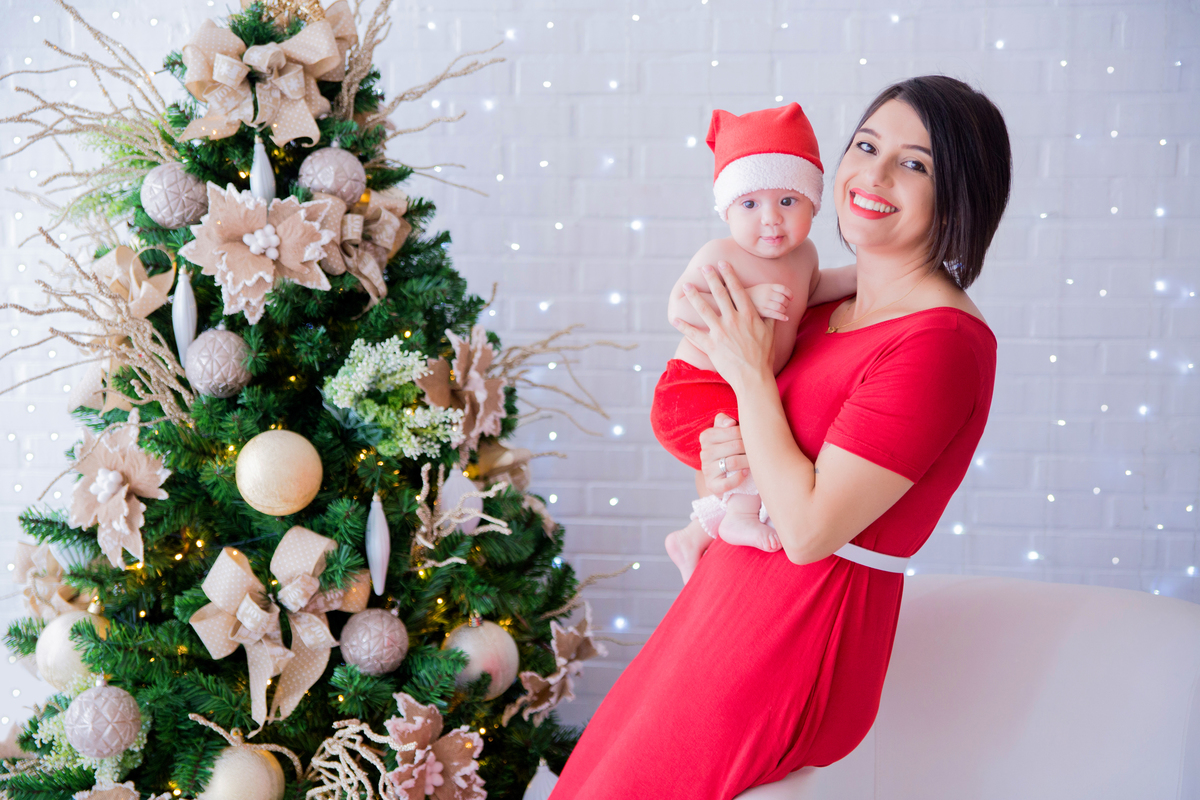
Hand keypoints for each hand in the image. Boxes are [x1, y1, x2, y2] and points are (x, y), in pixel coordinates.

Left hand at [672, 261, 775, 391]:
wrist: (754, 378)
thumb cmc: (763, 357)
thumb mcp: (770, 335)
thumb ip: (769, 319)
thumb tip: (775, 310)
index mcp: (749, 316)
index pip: (738, 290)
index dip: (729, 275)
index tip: (722, 264)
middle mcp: (734, 321)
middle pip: (720, 295)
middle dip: (711, 279)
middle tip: (704, 268)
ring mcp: (721, 333)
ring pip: (704, 310)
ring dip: (694, 296)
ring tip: (686, 286)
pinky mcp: (711, 346)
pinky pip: (694, 334)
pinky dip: (683, 326)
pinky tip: (675, 319)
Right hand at [698, 413, 748, 494]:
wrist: (725, 476)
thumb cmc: (731, 450)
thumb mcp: (727, 433)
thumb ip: (725, 421)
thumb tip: (731, 422)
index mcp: (707, 436)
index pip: (734, 430)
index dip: (747, 435)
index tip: (752, 439)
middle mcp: (705, 452)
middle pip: (736, 446)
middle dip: (749, 449)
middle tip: (757, 452)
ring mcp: (707, 470)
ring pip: (733, 462)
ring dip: (748, 462)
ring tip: (753, 462)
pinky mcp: (712, 485)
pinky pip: (728, 482)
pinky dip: (740, 478)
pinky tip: (745, 473)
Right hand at [746, 283, 792, 321]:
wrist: (739, 299)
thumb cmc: (755, 294)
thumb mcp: (763, 287)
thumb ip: (774, 289)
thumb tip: (788, 296)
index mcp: (768, 286)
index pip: (783, 289)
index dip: (790, 294)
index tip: (792, 298)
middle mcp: (767, 294)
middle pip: (783, 299)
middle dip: (787, 303)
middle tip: (785, 306)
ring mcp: (764, 303)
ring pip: (780, 307)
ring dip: (784, 310)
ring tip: (782, 311)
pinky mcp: (762, 311)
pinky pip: (775, 315)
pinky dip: (782, 317)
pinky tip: (785, 319)